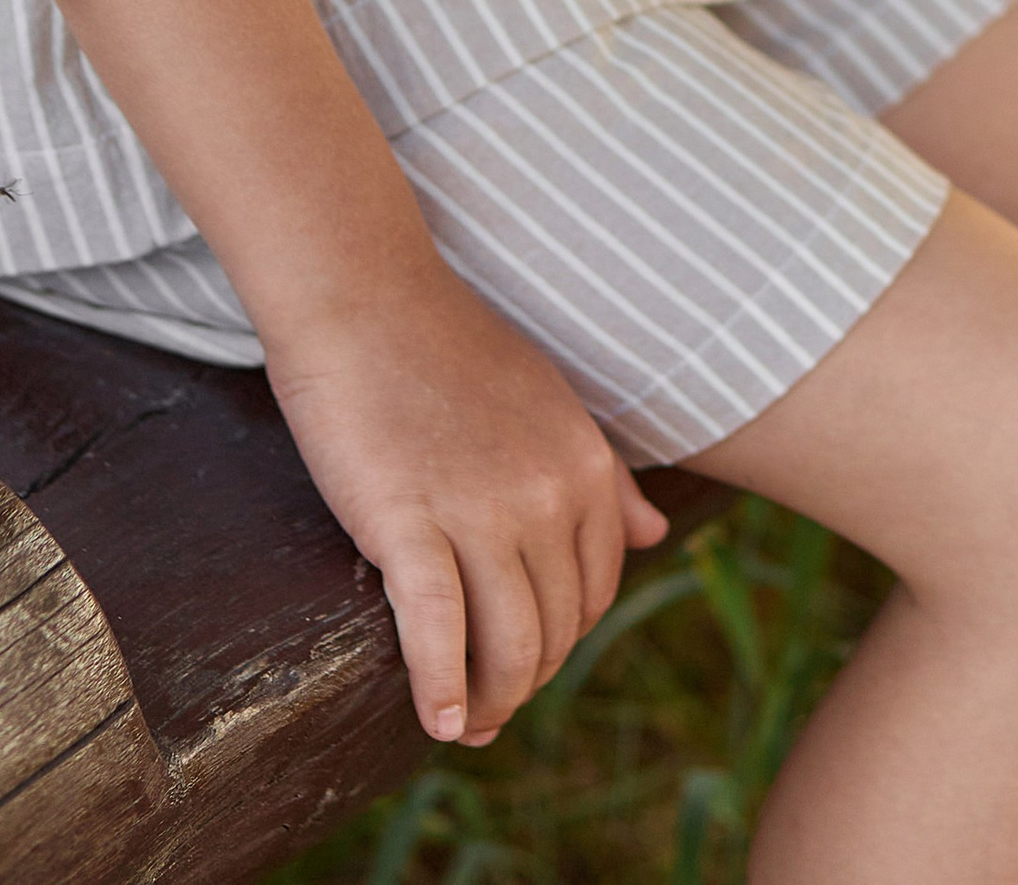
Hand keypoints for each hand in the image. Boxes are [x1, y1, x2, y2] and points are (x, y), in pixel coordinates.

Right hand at [265, 258, 667, 746]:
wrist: (362, 294)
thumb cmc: (444, 346)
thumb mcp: (545, 401)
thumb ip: (602, 474)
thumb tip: (655, 535)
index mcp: (584, 464)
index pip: (595, 593)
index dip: (562, 641)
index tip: (525, 659)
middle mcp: (547, 493)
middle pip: (554, 630)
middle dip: (523, 681)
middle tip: (488, 709)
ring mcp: (481, 509)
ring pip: (507, 646)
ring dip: (488, 702)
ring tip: (462, 723)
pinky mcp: (408, 520)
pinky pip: (437, 630)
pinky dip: (439, 689)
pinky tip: (434, 721)